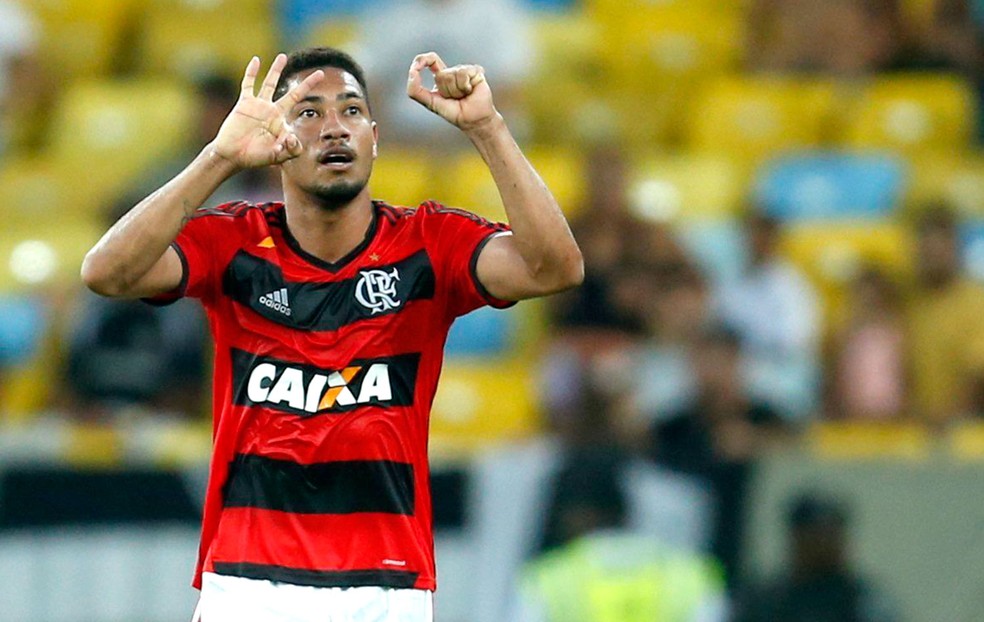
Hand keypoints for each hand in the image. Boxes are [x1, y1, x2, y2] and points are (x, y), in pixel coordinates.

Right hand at [211, 54, 324, 168]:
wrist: (232, 155)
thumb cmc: (254, 158)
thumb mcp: (276, 157)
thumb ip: (289, 150)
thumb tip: (293, 138)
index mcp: (283, 123)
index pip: (301, 119)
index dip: (300, 130)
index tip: (294, 134)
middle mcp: (273, 112)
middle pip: (294, 94)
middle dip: (308, 84)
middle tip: (321, 73)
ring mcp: (259, 106)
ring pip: (270, 83)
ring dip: (276, 70)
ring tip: (283, 57)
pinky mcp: (245, 103)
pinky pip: (248, 84)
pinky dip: (251, 72)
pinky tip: (256, 60)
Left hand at [406, 52, 498, 131]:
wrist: (473, 120)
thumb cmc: (454, 112)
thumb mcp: (429, 103)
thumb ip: (415, 90)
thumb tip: (412, 72)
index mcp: (441, 77)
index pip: (430, 60)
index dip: (423, 60)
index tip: (418, 66)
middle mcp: (452, 72)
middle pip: (441, 74)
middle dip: (445, 90)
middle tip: (454, 98)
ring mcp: (464, 71)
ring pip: (452, 74)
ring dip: (456, 90)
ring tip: (463, 96)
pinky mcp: (475, 71)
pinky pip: (463, 74)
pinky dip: (465, 86)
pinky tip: (470, 91)